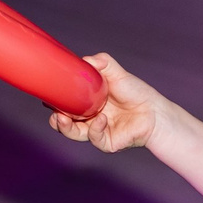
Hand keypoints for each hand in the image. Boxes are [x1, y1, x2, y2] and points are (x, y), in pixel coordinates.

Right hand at [46, 53, 168, 153]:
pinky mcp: (108, 143)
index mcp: (86, 104)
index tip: (48, 97)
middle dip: (56, 120)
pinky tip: (101, 119)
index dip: (54, 103)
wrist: (155, 110)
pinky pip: (95, 138)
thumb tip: (85, 59)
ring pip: (74, 134)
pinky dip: (95, 129)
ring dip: (66, 127)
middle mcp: (89, 119)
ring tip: (62, 118)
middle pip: (64, 123)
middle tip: (54, 112)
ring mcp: (97, 132)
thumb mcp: (116, 73)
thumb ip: (101, 63)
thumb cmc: (135, 92)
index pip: (64, 105)